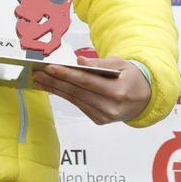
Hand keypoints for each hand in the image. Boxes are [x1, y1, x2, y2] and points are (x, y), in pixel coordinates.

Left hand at [31, 55, 150, 124]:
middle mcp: (111, 107)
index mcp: (118, 91)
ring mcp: (104, 116)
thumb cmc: (131, 77)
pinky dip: (64, 95)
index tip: (49, 67)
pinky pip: (78, 105)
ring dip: (55, 89)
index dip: (67, 75)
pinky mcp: (99, 120)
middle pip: (77, 92)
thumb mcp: (121, 64)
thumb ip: (100, 63)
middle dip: (55, 81)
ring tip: (39, 79)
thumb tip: (79, 61)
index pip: (87, 82)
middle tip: (36, 73)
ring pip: (75, 100)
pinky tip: (52, 87)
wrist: (144, 99)